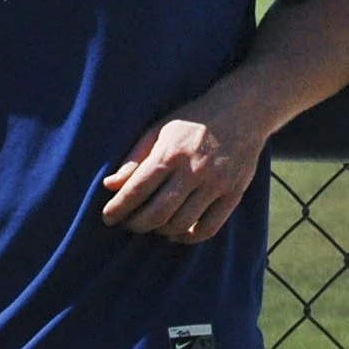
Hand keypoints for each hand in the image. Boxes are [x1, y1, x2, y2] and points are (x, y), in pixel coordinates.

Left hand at [100, 103, 265, 244]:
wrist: (242, 111)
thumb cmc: (193, 120)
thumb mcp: (159, 129)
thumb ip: (135, 158)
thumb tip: (110, 186)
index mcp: (171, 152)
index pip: (137, 190)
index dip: (118, 208)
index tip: (107, 218)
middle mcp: (193, 171)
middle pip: (158, 213)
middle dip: (136, 224)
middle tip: (127, 224)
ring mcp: (216, 184)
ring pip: (181, 224)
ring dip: (160, 231)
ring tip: (151, 225)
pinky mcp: (234, 194)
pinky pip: (208, 228)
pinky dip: (189, 237)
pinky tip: (177, 233)